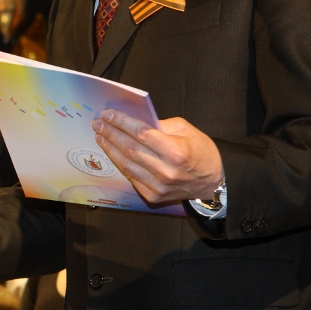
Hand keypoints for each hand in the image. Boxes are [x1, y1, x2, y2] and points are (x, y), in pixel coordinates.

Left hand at [92, 111, 222, 203]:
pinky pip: (131, 177)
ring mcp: (158, 186)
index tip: (108, 114)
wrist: (212, 183)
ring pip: (126, 165)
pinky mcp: (153, 196)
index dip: (122, 122)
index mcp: (176, 151)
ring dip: (110, 149)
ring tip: (100, 136)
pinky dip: (120, 163)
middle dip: (111, 133)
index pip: (142, 133)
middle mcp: (166, 171)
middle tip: (98, 123)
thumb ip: (161, 125)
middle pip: (130, 148)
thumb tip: (135, 120)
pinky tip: (112, 152)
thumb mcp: (187, 130)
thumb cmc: (201, 152)